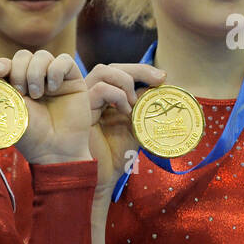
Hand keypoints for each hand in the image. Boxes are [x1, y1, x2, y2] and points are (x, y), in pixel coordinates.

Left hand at [0, 50, 91, 165]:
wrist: (54, 149)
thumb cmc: (29, 135)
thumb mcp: (6, 111)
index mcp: (15, 86)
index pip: (7, 63)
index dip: (2, 64)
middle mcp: (34, 79)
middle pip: (23, 55)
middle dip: (19, 70)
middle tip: (21, 92)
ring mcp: (53, 78)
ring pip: (42, 55)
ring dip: (35, 72)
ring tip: (37, 95)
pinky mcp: (72, 79)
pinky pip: (64, 60)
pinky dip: (56, 70)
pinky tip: (54, 88)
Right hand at [84, 62, 165, 190]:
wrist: (101, 176)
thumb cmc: (114, 154)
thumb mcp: (136, 126)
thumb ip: (144, 107)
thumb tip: (160, 87)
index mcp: (104, 99)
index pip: (120, 72)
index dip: (141, 70)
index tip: (163, 78)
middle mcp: (92, 96)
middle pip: (112, 67)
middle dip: (139, 69)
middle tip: (161, 79)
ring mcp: (84, 101)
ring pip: (102, 71)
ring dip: (125, 81)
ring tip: (135, 102)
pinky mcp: (80, 109)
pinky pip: (98, 90)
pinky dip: (116, 96)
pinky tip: (125, 112)